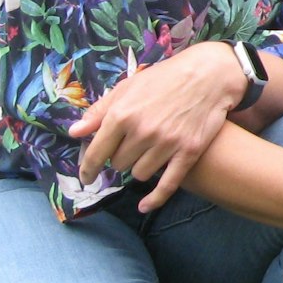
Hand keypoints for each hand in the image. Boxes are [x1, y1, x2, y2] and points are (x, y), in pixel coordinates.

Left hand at [70, 41, 240, 212]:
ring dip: (139, 167)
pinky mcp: (188, 152)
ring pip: (139, 174)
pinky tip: (144, 207)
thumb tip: (74, 132)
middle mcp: (142, 131)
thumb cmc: (164, 78)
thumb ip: (99, 111)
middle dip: (121, 157)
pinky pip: (166, 185)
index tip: (86, 177)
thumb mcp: (128, 87)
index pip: (96, 153)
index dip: (88, 169)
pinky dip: (154, 199)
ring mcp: (166, 143)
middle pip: (119, 164)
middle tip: (131, 145)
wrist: (208, 75)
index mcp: (122, 114)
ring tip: (148, 152)